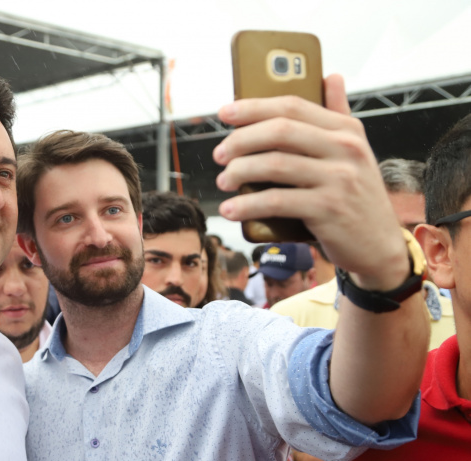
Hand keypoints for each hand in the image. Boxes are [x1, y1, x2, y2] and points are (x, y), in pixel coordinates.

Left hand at [213, 75, 406, 289]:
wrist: (380, 245)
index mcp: (347, 129)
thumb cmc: (356, 196)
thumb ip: (339, 114)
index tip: (225, 113)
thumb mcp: (355, 152)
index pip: (293, 105)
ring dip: (239, 172)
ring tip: (223, 182)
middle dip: (240, 140)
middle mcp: (346, 149)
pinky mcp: (328, 209)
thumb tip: (331, 75)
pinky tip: (231, 210)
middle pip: (279, 131)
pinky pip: (277, 201)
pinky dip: (247, 205)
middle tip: (220, 154)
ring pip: (274, 165)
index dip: (254, 106)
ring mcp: (339, 178)